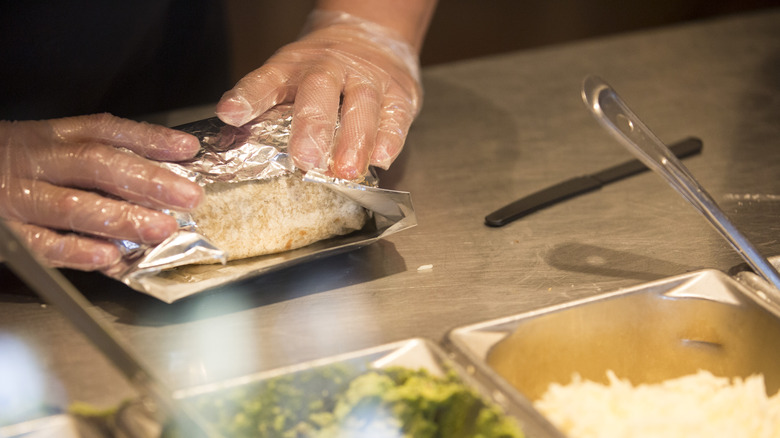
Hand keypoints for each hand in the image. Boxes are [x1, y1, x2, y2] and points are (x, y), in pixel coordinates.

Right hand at [0, 114, 202, 272]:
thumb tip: (157, 180)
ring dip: (122, 218)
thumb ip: (94, 162)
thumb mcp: (45, 150)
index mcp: (51, 137)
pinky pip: (42, 242)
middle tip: (188, 196)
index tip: (188, 148)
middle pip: (97, 164)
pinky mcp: (6, 230)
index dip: (149, 139)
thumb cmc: (7, 167)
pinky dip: (77, 250)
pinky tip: (109, 256)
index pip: (105, 131)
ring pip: (73, 205)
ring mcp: (18, 196)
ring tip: (162, 229)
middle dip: (147, 180)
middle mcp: (37, 161)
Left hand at [216, 10, 421, 179]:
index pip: (267, 78)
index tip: (230, 114)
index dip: (249, 96)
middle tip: (305, 158)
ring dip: (354, 140)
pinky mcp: (399, 91)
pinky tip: (379, 158)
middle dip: (312, 125)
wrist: (374, 35)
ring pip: (361, 104)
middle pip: (319, 89)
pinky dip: (389, 138)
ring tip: (346, 171)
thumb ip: (271, 109)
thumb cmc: (325, 70)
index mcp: (294, 65)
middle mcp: (330, 66)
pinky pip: (394, 115)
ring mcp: (367, 77)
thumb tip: (238, 146)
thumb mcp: (292, 77)